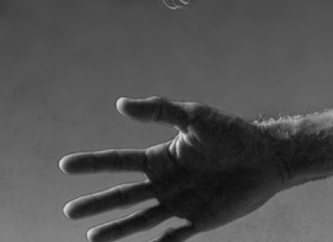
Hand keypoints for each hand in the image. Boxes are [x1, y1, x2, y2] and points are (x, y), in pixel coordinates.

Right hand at [58, 96, 291, 241]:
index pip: (119, 162)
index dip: (92, 163)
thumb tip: (120, 104)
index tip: (65, 165)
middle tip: (69, 210)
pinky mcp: (199, 221)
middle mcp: (165, 183)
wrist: (268, 156)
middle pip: (123, 195)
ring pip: (140, 220)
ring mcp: (180, 204)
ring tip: (91, 237)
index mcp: (161, 157)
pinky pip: (173, 238)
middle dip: (96, 203)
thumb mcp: (195, 116)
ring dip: (116, 229)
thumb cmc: (232, 133)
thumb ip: (160, 110)